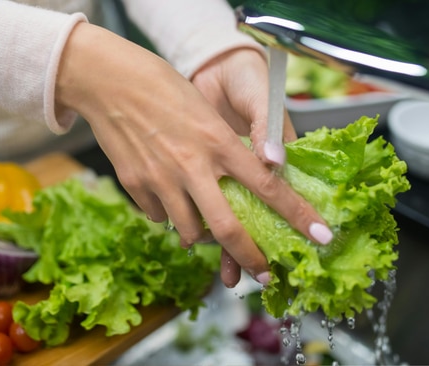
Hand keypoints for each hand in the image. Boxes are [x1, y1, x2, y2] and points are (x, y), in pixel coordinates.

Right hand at [56, 24, 331, 286]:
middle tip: (263, 274)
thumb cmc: (162, 87)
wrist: (107, 79)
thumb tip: (245, 179)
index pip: (268, 186)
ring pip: (189, 231)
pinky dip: (168, 215)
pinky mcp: (134, 185)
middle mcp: (193, 165)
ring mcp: (160, 179)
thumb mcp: (205, 112)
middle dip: (250, 258)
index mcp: (219, 142)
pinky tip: (167, 195)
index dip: (298, 215)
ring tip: (203, 225)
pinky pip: (158, 217)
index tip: (321, 235)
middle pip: (228, 228)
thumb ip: (225, 150)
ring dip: (201, 236)